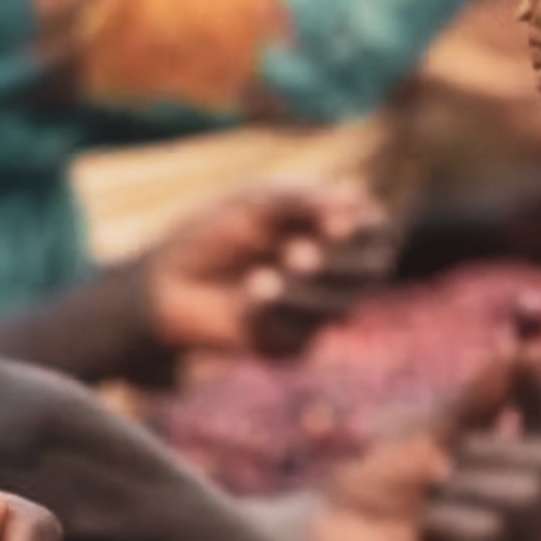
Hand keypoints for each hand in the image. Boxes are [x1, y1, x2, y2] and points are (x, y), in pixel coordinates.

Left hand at [145, 181, 396, 366]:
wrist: (163, 284)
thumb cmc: (211, 234)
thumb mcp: (255, 203)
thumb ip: (305, 199)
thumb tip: (358, 196)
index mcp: (332, 228)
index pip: (376, 227)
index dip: (365, 227)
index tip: (332, 224)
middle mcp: (335, 270)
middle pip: (372, 269)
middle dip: (337, 264)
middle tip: (293, 253)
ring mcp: (317, 309)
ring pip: (342, 306)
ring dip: (303, 291)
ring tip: (258, 279)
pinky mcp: (293, 343)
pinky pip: (304, 335)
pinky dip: (274, 314)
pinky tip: (247, 299)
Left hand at [286, 315, 540, 540]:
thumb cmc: (369, 499)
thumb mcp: (426, 440)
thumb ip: (477, 403)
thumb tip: (525, 350)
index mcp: (516, 485)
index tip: (531, 353)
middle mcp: (528, 526)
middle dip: (489, 452)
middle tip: (443, 463)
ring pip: (522, 498)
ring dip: (461, 489)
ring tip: (423, 511)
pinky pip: (488, 532)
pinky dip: (447, 521)